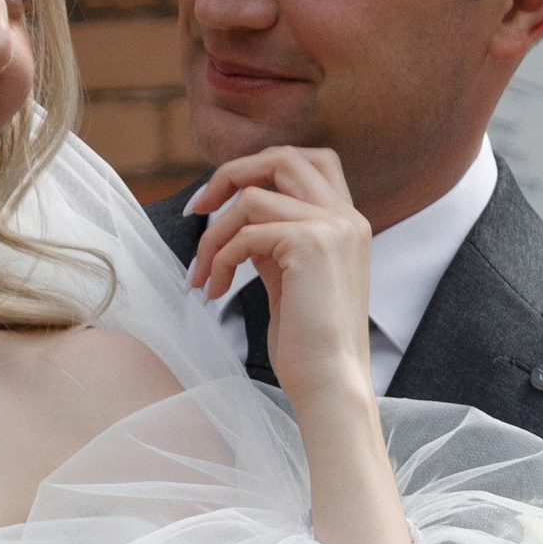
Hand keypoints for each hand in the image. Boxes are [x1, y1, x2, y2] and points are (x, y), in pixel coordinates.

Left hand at [187, 143, 419, 543]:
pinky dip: (219, 259)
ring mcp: (332, 228)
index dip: (259, 169)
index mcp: (347, 224)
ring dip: (214, 235)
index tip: (218, 202)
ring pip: (253, 196)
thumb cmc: (309, 349)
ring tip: (203, 277)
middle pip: (283, 156)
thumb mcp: (290, 281)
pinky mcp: (310, 245)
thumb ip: (274, 242)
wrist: (332, 387)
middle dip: (230, 176)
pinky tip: (214, 292)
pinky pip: (245, 231)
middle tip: (195, 212)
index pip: (309, 162)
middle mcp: (346, 218)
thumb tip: (235, 221)